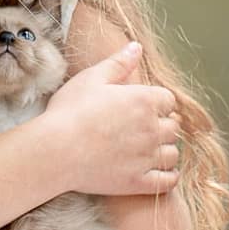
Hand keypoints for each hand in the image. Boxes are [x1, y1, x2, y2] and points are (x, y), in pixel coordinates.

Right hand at [39, 42, 182, 195]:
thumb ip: (118, 63)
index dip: (157, 103)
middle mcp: (152, 129)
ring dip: (164, 151)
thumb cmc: (69, 112)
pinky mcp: (139, 182)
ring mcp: (147, 158)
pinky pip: (168, 181)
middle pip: (173, 127)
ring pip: (172, 154)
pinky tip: (158, 172)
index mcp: (144, 100)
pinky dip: (168, 176)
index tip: (143, 107)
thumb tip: (137, 47)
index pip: (168, 100)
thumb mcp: (91, 79)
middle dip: (162, 126)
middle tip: (143, 129)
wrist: (55, 151)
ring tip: (148, 150)